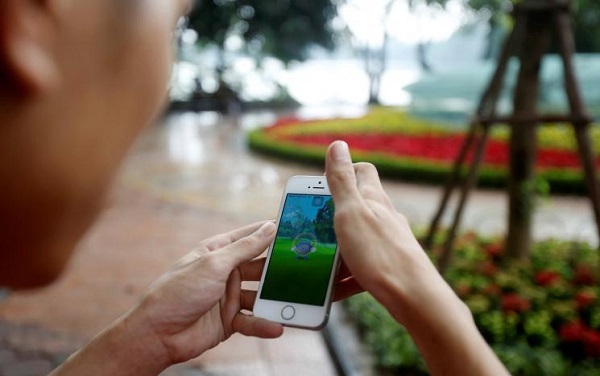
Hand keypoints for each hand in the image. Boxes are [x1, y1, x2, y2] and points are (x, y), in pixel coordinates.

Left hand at [51, 222, 283, 375]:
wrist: (156, 334)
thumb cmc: (177, 292)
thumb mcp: (214, 264)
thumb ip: (245, 247)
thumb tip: (269, 227)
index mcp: (218, 251)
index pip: (250, 236)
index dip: (271, 231)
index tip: (295, 227)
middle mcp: (225, 272)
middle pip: (260, 266)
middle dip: (279, 267)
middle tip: (304, 265)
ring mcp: (228, 296)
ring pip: (260, 295)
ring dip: (275, 298)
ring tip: (295, 299)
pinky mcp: (229, 320)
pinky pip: (252, 320)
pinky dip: (265, 324)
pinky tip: (277, 326)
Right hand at [325, 141, 443, 321]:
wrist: (414, 297)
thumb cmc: (380, 253)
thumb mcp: (351, 212)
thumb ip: (341, 180)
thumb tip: (338, 144)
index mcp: (374, 198)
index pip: (363, 171)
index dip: (344, 171)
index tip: (322, 184)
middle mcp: (384, 216)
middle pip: (356, 207)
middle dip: (330, 216)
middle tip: (309, 227)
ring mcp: (388, 241)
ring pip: (356, 238)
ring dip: (334, 248)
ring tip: (314, 260)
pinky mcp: (388, 266)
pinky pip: (361, 266)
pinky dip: (344, 275)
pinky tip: (331, 287)